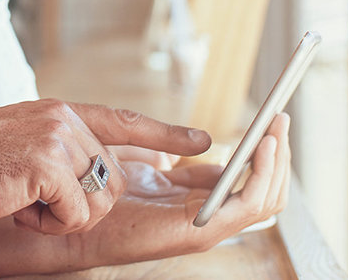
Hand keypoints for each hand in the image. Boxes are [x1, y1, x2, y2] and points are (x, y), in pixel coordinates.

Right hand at [0, 100, 212, 234]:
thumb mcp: (23, 144)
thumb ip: (62, 148)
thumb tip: (101, 168)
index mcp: (61, 112)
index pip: (125, 122)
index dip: (165, 134)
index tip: (203, 141)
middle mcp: (66, 119)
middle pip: (113, 178)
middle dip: (80, 203)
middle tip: (32, 200)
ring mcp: (60, 138)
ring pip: (99, 198)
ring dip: (62, 215)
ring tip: (21, 200)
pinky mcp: (50, 164)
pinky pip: (77, 212)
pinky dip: (49, 222)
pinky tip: (18, 207)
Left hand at [67, 114, 294, 263]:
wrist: (67, 207)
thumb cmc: (94, 183)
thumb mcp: (142, 155)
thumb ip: (173, 146)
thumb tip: (205, 141)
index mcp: (195, 195)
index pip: (247, 175)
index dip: (265, 147)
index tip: (274, 116)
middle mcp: (206, 212)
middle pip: (264, 188)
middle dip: (279, 152)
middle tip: (280, 117)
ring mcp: (207, 225)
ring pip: (266, 199)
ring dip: (277, 162)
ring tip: (274, 129)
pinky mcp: (200, 231)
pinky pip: (248, 205)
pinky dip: (262, 176)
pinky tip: (261, 147)